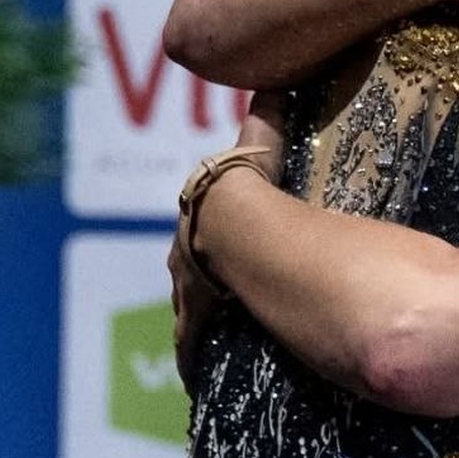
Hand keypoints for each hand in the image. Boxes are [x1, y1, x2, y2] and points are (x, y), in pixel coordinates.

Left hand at [171, 92, 287, 384]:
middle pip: (193, 271)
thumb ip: (268, 122)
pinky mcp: (193, 323)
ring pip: (194, 311)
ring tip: (228, 336)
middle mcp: (184, 255)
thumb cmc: (244, 185)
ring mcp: (188, 291)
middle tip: (230, 296)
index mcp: (200, 215)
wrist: (230, 220)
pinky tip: (203, 372)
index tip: (225, 248)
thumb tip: (275, 84)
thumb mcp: (260, 150)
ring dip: (207, 320)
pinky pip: (194, 344)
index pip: (202, 227)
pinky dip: (198, 357)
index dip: (216, 237)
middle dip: (208, 280)